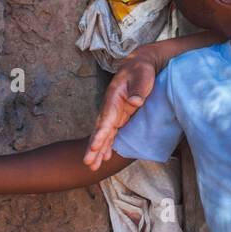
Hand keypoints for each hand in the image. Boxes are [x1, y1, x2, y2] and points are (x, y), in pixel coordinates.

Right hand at [83, 53, 156, 169]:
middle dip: (94, 147)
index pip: (106, 119)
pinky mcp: (121, 116)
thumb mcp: (142, 75)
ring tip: (93, 166)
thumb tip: (135, 101)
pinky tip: (105, 156)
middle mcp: (111, 108)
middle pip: (100, 130)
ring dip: (98, 150)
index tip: (94, 147)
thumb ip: (138, 88)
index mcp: (113, 98)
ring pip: (104, 134)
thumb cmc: (141, 70)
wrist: (139, 65)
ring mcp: (115, 113)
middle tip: (88, 163)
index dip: (100, 134)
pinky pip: (111, 133)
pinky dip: (107, 144)